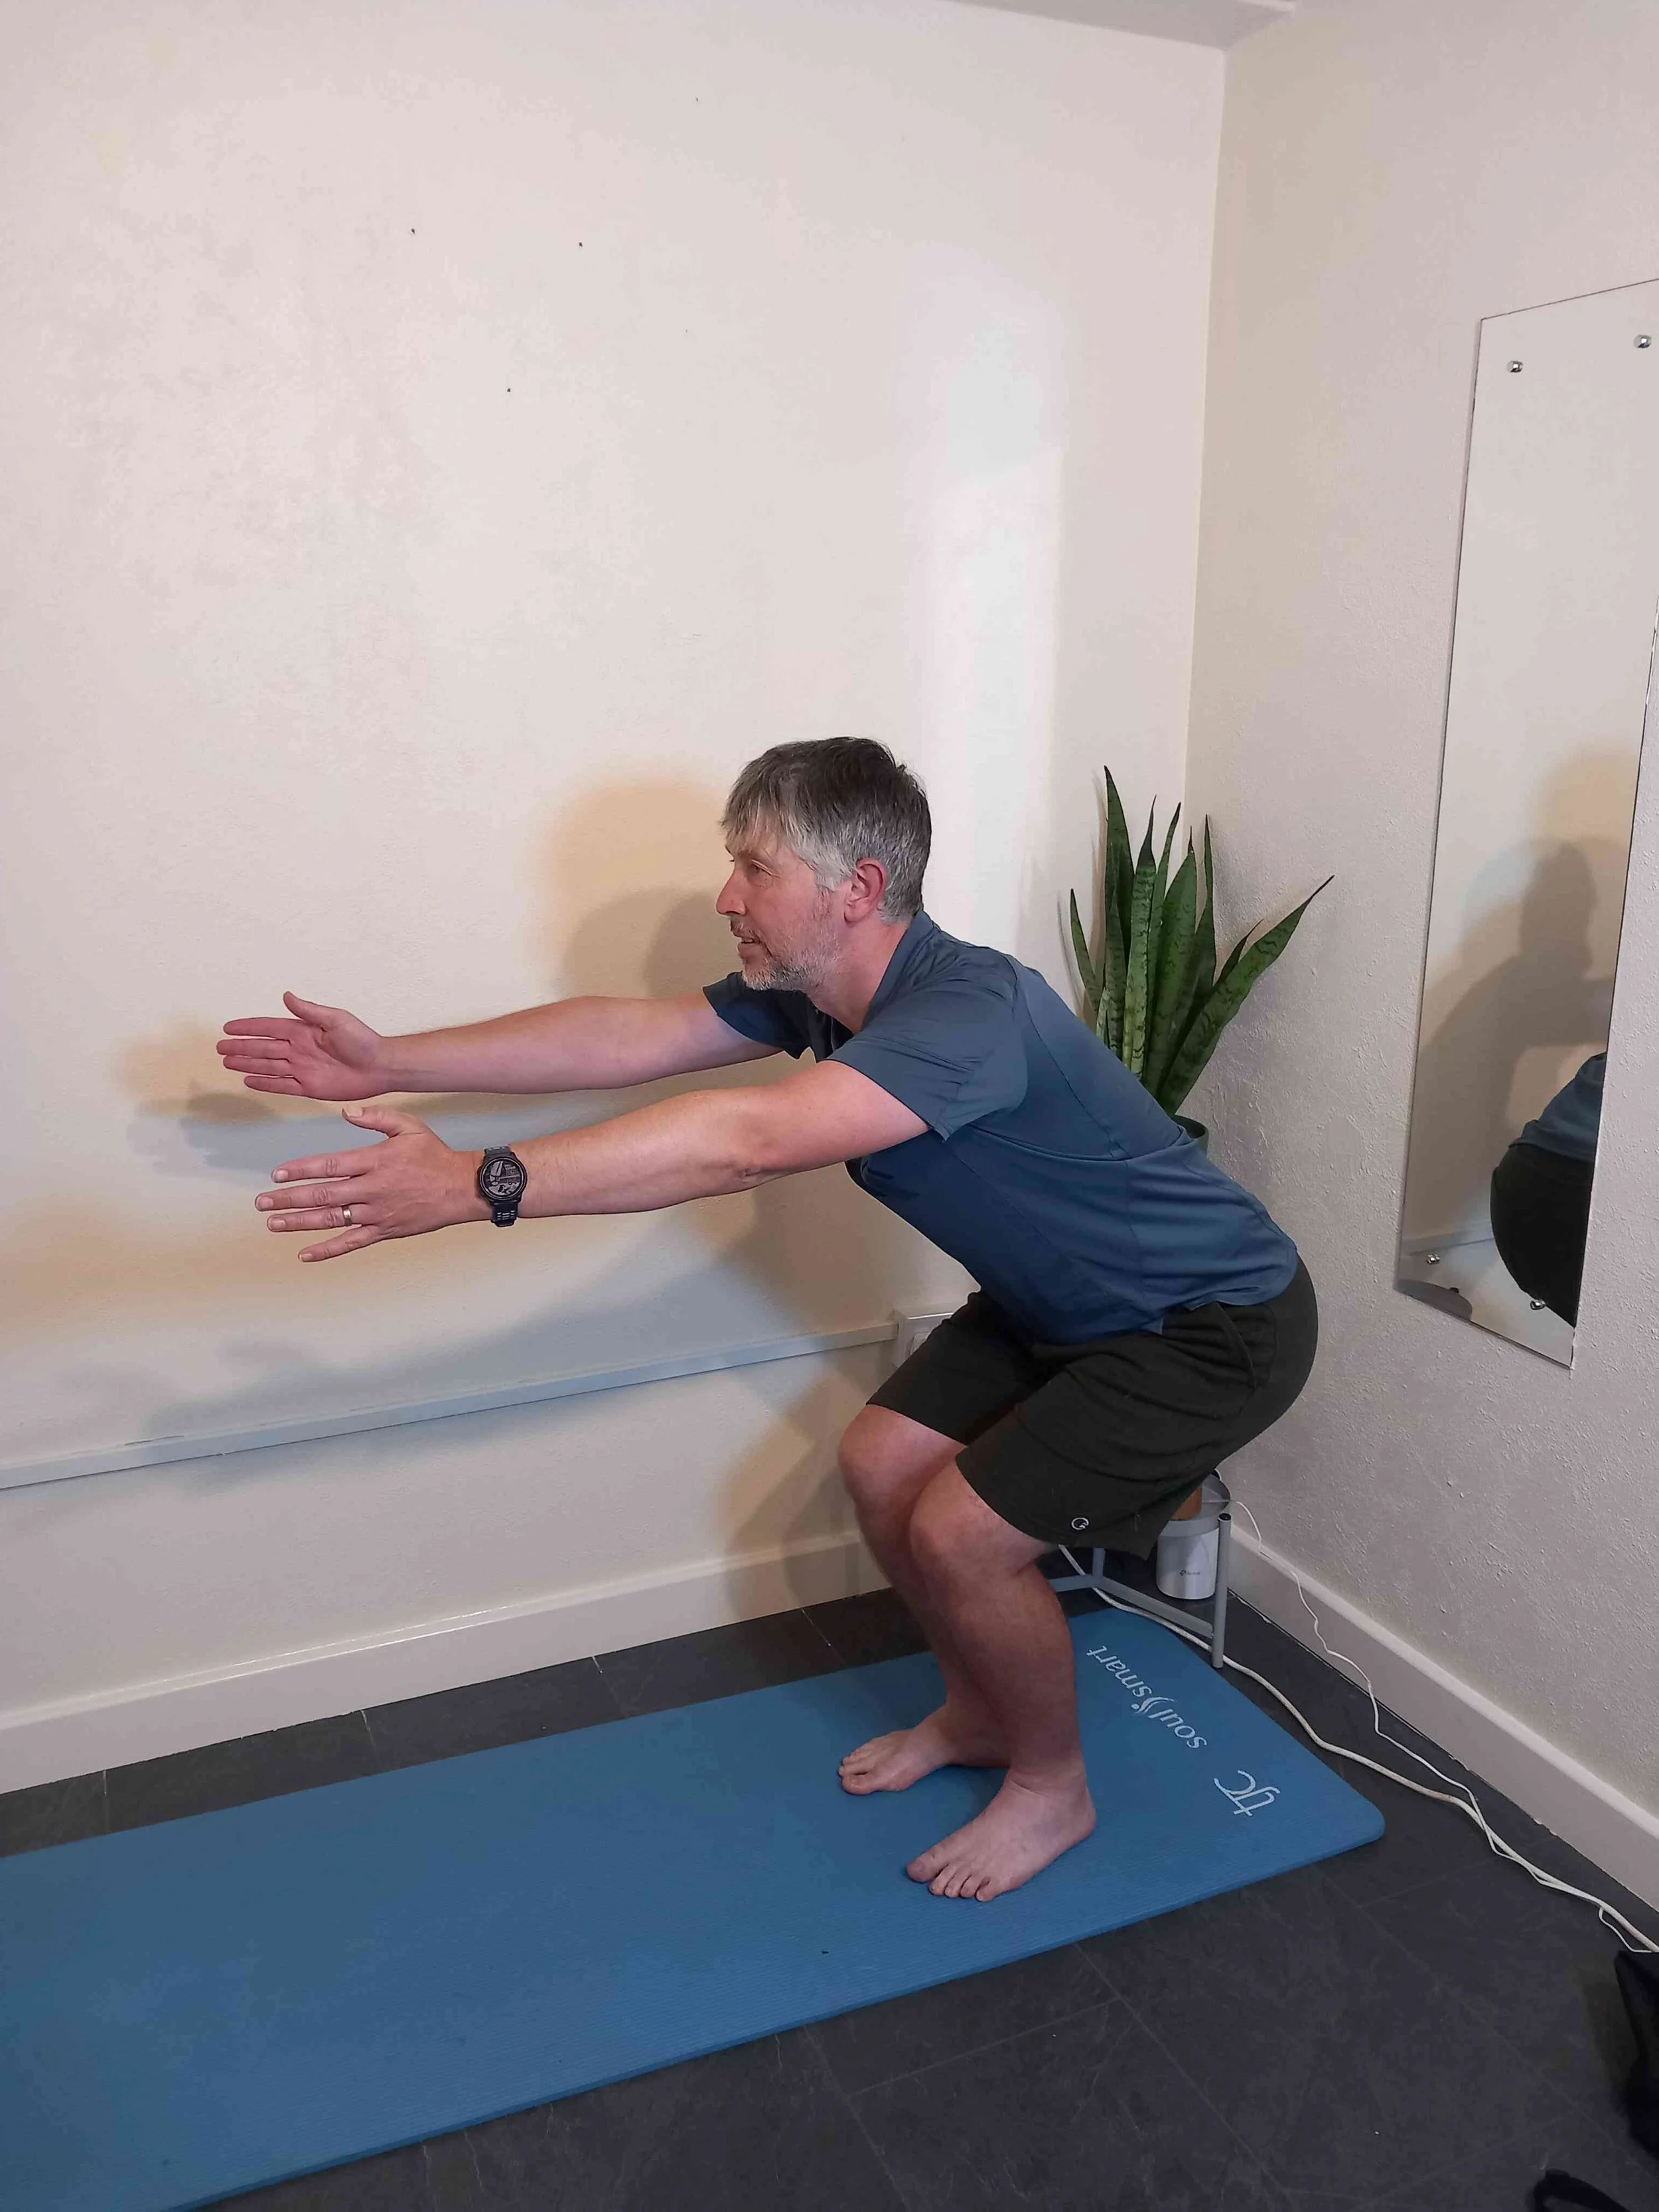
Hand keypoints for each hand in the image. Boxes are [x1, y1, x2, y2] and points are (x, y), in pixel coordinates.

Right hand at [219, 992, 390, 1101]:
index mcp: (303, 1031)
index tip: (228, 1027)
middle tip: (220, 1047)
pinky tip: (249, 1081)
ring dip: (247, 1064)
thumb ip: (309, 1010)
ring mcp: (302, 1068)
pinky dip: (264, 1083)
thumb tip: (287, 995)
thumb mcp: (336, 1019)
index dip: (248, 1027)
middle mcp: (299, 1049)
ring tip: (228, 1062)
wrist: (379, 1067)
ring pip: (267, 1066)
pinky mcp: (308, 1086)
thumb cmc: (363, 1040)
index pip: (268, 1027)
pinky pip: (281, 1085)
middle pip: (262, 1048)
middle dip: (241, 1047)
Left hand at [255, 1105, 486, 1261]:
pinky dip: (327, 1250)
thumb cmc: (435, 1156)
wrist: (462, 1188)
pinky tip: (305, 1254)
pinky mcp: (384, 1231)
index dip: (300, 1169)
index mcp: (374, 1161)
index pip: (328, 1165)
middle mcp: (371, 1189)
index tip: (276, 1173)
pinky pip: (351, 1243)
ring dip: (299, 1222)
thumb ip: (377, 1117)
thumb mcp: (410, 1126)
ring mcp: (376, 1213)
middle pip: (322, 1195)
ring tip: (274, 1223)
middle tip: (263, 1202)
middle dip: (288, 1198)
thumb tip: (347, 1112)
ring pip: (331, 1219)